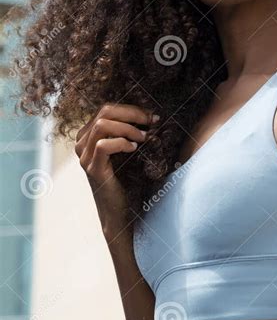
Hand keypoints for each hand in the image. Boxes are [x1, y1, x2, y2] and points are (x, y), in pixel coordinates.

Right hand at [74, 103, 157, 239]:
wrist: (121, 210)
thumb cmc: (127, 178)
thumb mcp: (127, 149)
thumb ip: (128, 130)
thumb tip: (150, 113)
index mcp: (88, 135)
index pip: (106, 109)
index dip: (131, 109)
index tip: (151, 115)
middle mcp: (81, 144)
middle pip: (104, 112)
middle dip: (132, 114)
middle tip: (151, 122)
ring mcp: (84, 157)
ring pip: (101, 125)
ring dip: (127, 128)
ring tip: (144, 137)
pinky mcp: (92, 170)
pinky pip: (103, 145)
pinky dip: (122, 143)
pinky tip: (134, 149)